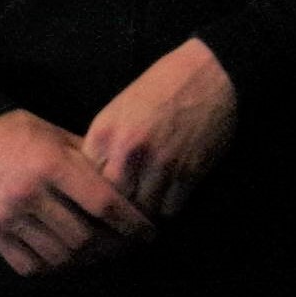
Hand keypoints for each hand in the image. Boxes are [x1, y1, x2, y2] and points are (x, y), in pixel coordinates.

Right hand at [0, 108, 146, 277]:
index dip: (133, 224)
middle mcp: (29, 194)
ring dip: (86, 260)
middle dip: (114, 247)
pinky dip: (54, 268)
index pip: (103, 205)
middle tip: (127, 246)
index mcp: (51, 165)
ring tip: (100, 253)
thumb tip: (133, 190)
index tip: (149, 233)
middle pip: (84, 238)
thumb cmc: (24, 134)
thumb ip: (94, 164)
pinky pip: (30, 266)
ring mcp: (7, 216)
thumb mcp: (62, 138)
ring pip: (60, 257)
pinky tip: (66, 258)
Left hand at [83, 37, 237, 220]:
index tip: (94, 206)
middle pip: (112, 201)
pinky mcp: (189, 173)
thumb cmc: (160, 88)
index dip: (89, 196)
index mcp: (104, 133)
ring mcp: (160, 164)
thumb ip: (103, 145)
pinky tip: (166, 202)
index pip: (85, 181)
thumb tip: (90, 183)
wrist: (210, 74)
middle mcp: (128, 151)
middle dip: (115, 213)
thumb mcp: (118, 110)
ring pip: (142, 210)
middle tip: (118, 222)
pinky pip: (171, 209)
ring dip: (143, 215)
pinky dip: (167, 209)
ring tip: (141, 218)